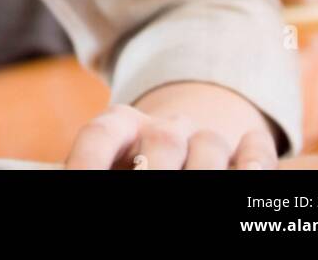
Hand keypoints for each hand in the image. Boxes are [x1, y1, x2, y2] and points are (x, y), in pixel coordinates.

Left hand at [65, 84, 278, 170]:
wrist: (173, 157)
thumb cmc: (131, 169)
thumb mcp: (113, 167)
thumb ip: (97, 168)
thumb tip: (61, 185)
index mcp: (119, 127)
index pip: (100, 135)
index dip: (88, 158)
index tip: (77, 181)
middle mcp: (162, 130)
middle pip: (162, 140)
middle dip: (155, 170)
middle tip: (145, 188)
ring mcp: (203, 139)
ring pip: (210, 143)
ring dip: (203, 171)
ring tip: (196, 189)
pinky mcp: (242, 152)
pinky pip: (256, 148)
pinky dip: (256, 158)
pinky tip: (251, 174)